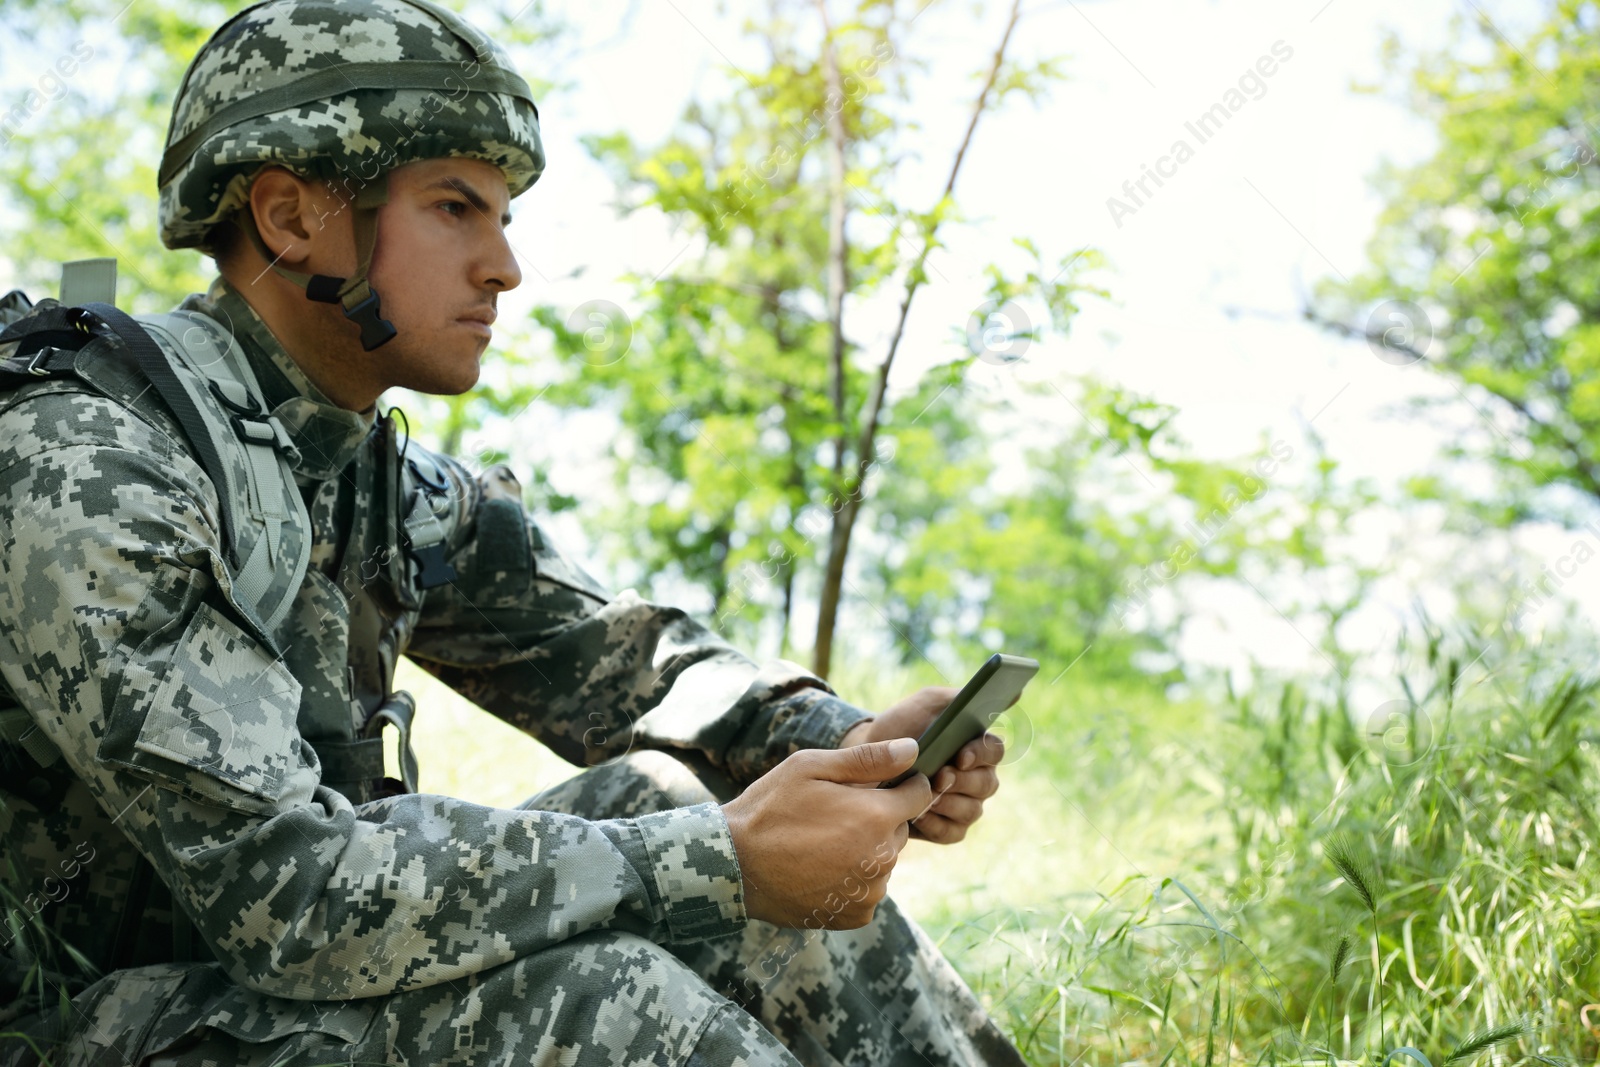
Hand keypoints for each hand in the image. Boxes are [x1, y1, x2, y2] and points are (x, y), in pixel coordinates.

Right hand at [722, 738, 930, 928]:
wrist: (734, 866)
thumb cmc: (770, 809)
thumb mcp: (811, 768)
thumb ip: (868, 759)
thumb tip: (913, 750)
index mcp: (876, 816)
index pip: (919, 795)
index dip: (903, 785)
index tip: (879, 785)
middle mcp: (882, 858)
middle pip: (900, 829)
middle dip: (877, 818)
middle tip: (833, 815)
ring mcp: (870, 891)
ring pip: (884, 860)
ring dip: (866, 850)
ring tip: (822, 844)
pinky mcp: (856, 916)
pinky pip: (868, 890)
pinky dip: (853, 880)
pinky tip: (821, 869)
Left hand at [838, 685, 1005, 844]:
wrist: (865, 759)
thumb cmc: (900, 727)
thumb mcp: (925, 704)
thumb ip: (959, 698)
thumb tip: (1012, 694)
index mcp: (977, 747)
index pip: (995, 750)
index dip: (982, 754)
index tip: (961, 755)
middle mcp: (977, 778)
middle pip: (987, 784)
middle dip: (963, 781)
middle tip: (940, 776)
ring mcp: (964, 805)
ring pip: (972, 810)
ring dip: (948, 802)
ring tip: (925, 795)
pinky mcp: (947, 829)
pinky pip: (952, 833)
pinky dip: (937, 825)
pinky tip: (919, 815)